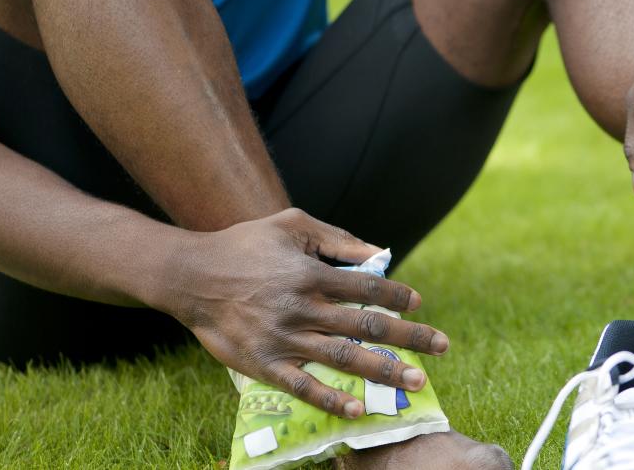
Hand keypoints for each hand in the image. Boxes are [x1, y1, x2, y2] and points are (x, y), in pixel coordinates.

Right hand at [156, 208, 447, 418]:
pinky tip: (360, 408)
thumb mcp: (292, 225)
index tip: (418, 303)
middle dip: (410, 337)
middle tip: (443, 346)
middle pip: (367, 325)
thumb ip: (338, 238)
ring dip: (385, 370)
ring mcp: (284, 339)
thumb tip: (380, 252)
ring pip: (344, 358)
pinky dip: (332, 399)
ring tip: (417, 380)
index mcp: (311, 273)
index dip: (398, 295)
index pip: (368, 286)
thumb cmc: (246, 244)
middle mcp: (303, 307)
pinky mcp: (264, 365)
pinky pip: (303, 387)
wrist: (190, 276)